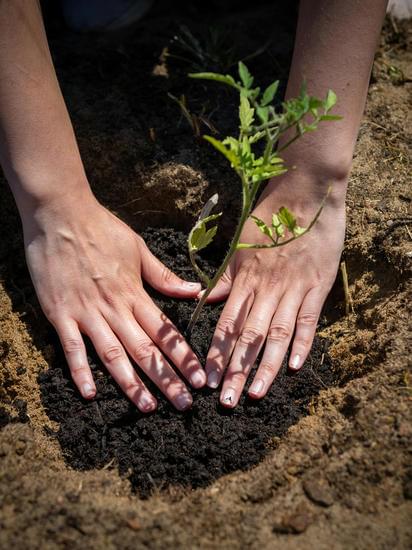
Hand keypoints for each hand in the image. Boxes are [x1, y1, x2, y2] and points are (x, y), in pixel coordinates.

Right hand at [23, 191, 205, 411]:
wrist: (61, 214)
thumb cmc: (102, 229)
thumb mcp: (138, 248)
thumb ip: (164, 276)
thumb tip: (194, 291)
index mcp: (135, 293)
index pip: (165, 331)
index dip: (184, 357)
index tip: (200, 379)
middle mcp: (114, 308)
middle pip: (145, 350)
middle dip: (167, 379)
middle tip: (184, 405)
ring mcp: (86, 313)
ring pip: (113, 354)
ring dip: (131, 383)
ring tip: (148, 407)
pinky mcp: (60, 314)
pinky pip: (71, 347)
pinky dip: (80, 371)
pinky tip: (90, 394)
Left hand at [204, 178, 345, 407]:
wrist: (305, 193)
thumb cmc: (268, 218)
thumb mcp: (240, 245)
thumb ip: (224, 276)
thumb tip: (203, 299)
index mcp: (245, 279)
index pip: (227, 324)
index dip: (216, 353)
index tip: (207, 379)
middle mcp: (267, 288)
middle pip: (248, 336)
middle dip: (235, 370)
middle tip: (226, 400)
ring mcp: (294, 288)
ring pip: (277, 334)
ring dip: (266, 366)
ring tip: (255, 393)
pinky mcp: (318, 285)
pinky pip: (309, 319)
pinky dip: (302, 343)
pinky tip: (294, 367)